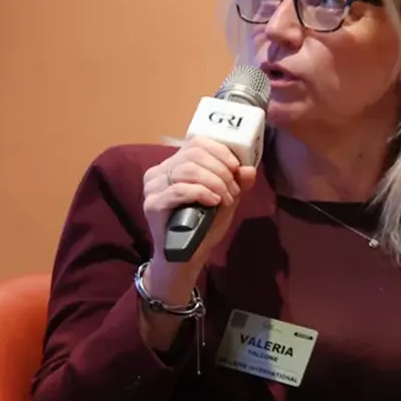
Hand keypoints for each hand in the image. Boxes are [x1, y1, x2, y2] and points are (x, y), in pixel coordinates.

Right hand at [141, 136, 256, 292]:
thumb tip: (248, 169)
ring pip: (187, 170)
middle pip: (193, 154)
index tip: (236, 168)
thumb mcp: (226, 200)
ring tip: (225, 199)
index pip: (196, 143)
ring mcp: (153, 188)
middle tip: (233, 190)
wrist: (187, 258)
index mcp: (174, 165)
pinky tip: (213, 202)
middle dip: (221, 170)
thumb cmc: (203, 227)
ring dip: (214, 182)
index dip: (220, 152)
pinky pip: (179, 189)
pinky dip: (202, 193)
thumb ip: (238, 183)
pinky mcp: (152, 204)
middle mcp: (159, 172)